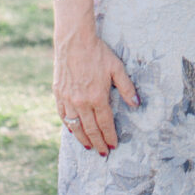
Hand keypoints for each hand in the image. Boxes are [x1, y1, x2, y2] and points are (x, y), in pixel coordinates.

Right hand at [53, 17, 138, 154]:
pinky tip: (73, 131)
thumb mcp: (117, 67)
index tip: (114, 146)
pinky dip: (69, 126)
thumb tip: (136, 103)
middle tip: (103, 153)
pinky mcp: (58, 94)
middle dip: (98, 143)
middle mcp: (82, 102)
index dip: (110, 136)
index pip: (105, 123)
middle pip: (91, 129)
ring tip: (89, 147)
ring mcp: (68, 99)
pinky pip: (63, 115)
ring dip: (83, 139)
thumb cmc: (98, 53)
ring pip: (75, 126)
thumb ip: (127, 87)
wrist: (74, 41)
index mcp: (98, 97)